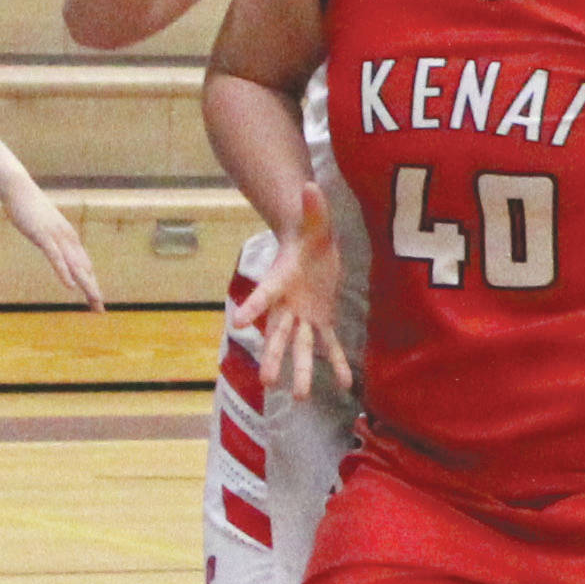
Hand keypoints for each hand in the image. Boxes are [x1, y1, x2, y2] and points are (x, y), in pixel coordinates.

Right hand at [1, 177, 103, 308]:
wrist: (19, 188)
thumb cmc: (31, 208)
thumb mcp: (47, 228)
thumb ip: (55, 240)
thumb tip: (59, 251)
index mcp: (70, 238)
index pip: (85, 266)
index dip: (91, 284)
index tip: (96, 301)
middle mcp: (68, 239)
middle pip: (84, 269)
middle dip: (92, 290)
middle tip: (100, 310)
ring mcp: (57, 237)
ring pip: (75, 265)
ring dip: (85, 284)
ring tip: (94, 300)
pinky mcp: (43, 236)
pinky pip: (56, 257)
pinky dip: (64, 272)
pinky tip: (70, 286)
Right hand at [232, 181, 353, 398]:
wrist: (313, 245)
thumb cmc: (309, 233)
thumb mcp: (314, 220)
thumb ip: (312, 207)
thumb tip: (309, 185)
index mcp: (281, 281)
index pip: (264, 295)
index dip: (252, 307)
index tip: (238, 323)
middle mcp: (288, 304)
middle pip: (278, 334)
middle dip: (274, 356)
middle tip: (267, 381)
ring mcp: (304, 315)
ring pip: (300, 347)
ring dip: (300, 371)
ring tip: (298, 397)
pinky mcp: (322, 320)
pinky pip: (330, 345)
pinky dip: (338, 363)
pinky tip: (346, 384)